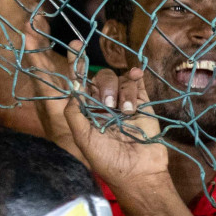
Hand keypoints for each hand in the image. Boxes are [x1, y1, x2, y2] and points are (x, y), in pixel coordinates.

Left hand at [54, 63, 170, 185]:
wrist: (138, 171)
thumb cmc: (107, 159)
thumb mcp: (82, 137)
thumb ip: (74, 112)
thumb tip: (73, 89)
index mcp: (87, 111)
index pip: (79, 83)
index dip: (76, 64)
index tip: (74, 45)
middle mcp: (104, 104)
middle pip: (100, 78)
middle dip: (103, 88)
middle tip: (109, 106)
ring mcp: (123, 101)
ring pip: (118, 79)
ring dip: (120, 92)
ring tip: (126, 111)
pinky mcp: (142, 101)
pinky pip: (136, 82)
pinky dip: (135, 77)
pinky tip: (136, 76)